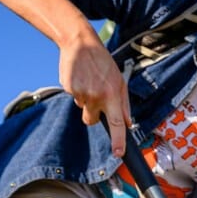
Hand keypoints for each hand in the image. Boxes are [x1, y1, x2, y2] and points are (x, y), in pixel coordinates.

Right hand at [58, 26, 130, 155]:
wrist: (80, 43)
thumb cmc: (103, 62)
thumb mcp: (120, 81)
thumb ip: (124, 104)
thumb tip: (127, 123)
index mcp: (113, 95)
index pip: (117, 124)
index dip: (118, 141)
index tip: (118, 154)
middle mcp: (97, 96)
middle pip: (92, 121)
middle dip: (94, 115)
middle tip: (96, 97)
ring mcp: (81, 93)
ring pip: (82, 108)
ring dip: (85, 100)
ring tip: (88, 81)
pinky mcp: (69, 88)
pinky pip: (74, 98)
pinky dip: (77, 90)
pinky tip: (80, 77)